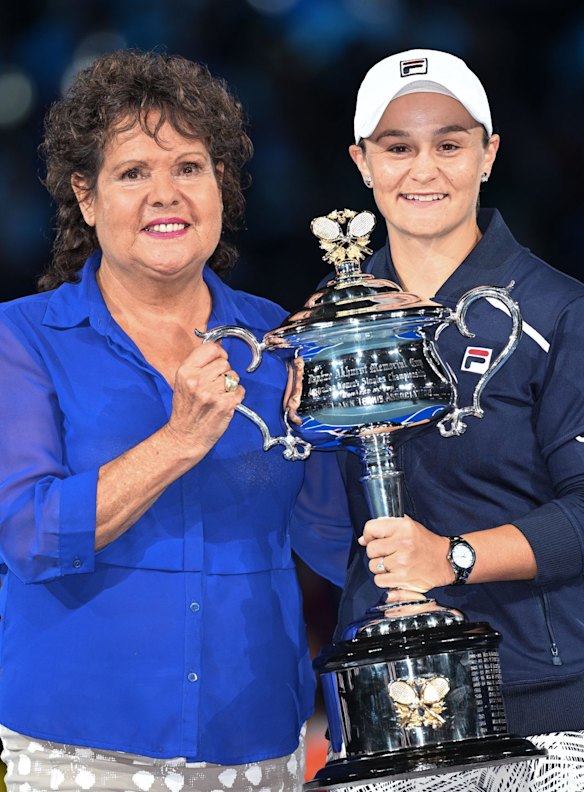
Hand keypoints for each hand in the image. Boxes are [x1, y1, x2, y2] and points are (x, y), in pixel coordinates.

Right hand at [165, 341, 243, 457]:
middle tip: (213, 385)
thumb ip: (199, 363)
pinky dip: (236, 396)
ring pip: (233, 376)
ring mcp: (212, 393)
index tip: (217, 360)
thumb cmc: (185, 409)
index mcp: (185, 372)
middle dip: (222, 372)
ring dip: (230, 385)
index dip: (218, 353)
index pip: (211, 348)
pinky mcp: (225, 405)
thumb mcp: (182, 382)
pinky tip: (224, 402)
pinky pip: (240, 390)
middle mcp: (198, 381)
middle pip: (224, 363)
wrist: (185, 436)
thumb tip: (219, 347)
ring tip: (217, 395)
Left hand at [359, 516, 452, 596]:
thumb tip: (362, 540)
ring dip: (381, 567)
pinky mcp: (403, 578)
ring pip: (373, 566)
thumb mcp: (408, 526)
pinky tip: (395, 574)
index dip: (369, 535)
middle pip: (370, 549)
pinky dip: (384, 579)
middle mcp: (403, 543)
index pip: (371, 528)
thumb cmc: (425, 543)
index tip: (373, 539)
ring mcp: (403, 562)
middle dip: (376, 553)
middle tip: (389, 553)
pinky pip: (379, 580)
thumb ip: (385, 528)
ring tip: (395, 564)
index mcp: (403, 527)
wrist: (446, 561)